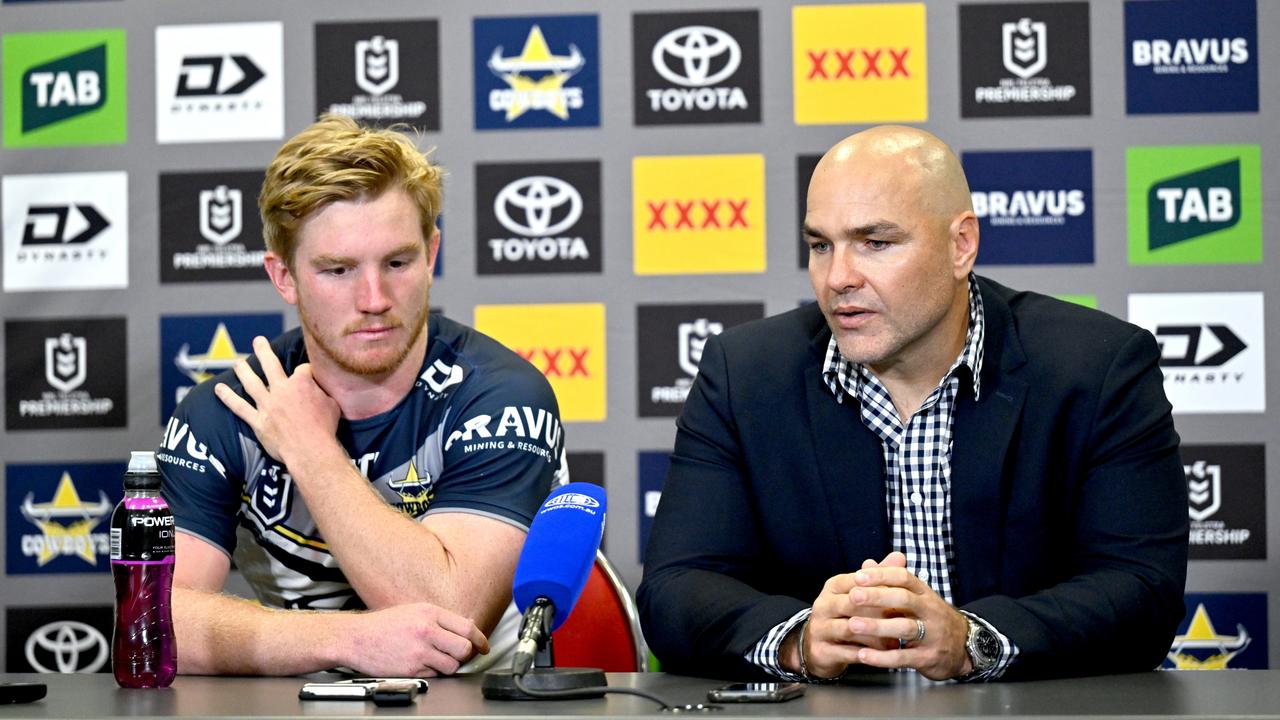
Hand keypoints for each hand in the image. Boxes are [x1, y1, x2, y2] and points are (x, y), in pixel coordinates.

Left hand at [214, 336, 340, 466]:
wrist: (310, 450)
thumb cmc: (324, 428)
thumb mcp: (332, 404)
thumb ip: (322, 392)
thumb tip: (319, 389)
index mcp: (301, 383)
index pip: (302, 369)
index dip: (306, 371)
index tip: (309, 375)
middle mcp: (281, 389)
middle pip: (270, 365)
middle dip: (264, 350)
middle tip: (258, 341)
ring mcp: (267, 405)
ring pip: (251, 383)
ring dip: (243, 371)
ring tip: (238, 363)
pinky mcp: (258, 421)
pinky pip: (240, 408)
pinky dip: (228, 398)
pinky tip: (219, 389)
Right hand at [339, 603, 489, 676]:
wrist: (355, 638)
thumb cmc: (383, 625)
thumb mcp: (414, 611)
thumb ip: (440, 619)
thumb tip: (467, 626)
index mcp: (430, 613)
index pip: (467, 627)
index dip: (480, 640)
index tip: (484, 647)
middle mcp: (426, 630)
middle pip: (464, 648)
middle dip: (466, 655)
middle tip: (461, 656)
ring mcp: (419, 651)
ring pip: (452, 665)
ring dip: (449, 666)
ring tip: (438, 660)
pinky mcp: (411, 669)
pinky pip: (434, 675)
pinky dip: (433, 673)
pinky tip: (423, 665)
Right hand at [791, 553, 905, 678]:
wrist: (818, 645)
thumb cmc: (846, 615)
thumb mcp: (860, 593)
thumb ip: (880, 576)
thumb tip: (900, 556)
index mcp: (834, 586)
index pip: (859, 582)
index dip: (882, 589)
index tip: (905, 598)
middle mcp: (823, 604)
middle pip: (853, 604)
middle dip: (879, 613)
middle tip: (904, 621)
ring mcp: (820, 627)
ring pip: (850, 629)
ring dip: (876, 636)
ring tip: (896, 642)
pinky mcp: (821, 650)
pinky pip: (847, 652)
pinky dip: (867, 655)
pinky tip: (883, 656)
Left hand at [842, 554, 970, 679]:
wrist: (965, 648)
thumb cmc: (931, 618)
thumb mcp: (917, 598)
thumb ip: (891, 583)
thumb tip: (867, 563)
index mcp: (924, 593)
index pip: (903, 578)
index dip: (881, 575)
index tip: (858, 576)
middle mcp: (930, 611)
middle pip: (904, 599)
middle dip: (877, 597)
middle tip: (852, 596)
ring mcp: (932, 635)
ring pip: (904, 628)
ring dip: (876, 626)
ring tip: (852, 625)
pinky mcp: (928, 658)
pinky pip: (903, 657)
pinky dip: (882, 657)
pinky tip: (862, 655)